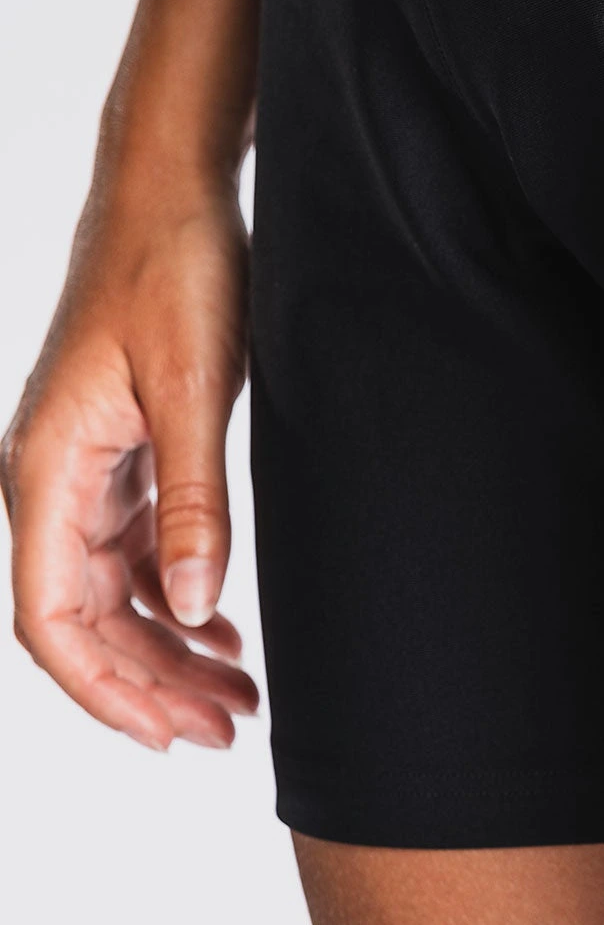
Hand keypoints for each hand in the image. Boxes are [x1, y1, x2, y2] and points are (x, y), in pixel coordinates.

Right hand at [2, 170, 259, 749]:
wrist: (171, 189)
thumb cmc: (172, 268)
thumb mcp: (192, 387)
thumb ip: (194, 502)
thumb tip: (192, 608)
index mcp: (46, 472)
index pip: (54, 621)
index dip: (107, 690)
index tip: (170, 735)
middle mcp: (52, 478)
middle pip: (84, 619)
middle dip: (149, 684)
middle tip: (226, 728)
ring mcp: (84, 465)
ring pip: (112, 588)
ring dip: (166, 645)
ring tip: (235, 692)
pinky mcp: (119, 447)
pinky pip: (133, 546)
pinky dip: (173, 591)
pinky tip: (219, 620)